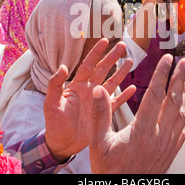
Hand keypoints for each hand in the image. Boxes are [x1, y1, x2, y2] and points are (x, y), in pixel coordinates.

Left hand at [43, 38, 135, 162]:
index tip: (105, 41)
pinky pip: (116, 103)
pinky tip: (134, 88)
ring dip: (121, 72)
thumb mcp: (51, 103)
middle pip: (103, 70)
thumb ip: (55, 85)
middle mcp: (89, 90)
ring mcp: (97, 102)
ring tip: (130, 61)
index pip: (88, 65)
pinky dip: (125, 96)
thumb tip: (63, 66)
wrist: (62, 143)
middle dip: (112, 57)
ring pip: (112, 83)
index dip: (96, 53)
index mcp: (76, 85)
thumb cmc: (54, 123)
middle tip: (122, 45)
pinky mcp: (104, 114)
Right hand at [89, 54, 184, 173]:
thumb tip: (98, 89)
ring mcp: (168, 144)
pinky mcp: (171, 152)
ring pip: (182, 114)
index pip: (156, 95)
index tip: (167, 59)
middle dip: (180, 78)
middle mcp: (159, 135)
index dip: (162, 74)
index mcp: (142, 130)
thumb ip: (99, 114)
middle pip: (174, 101)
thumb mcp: (98, 143)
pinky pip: (183, 128)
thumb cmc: (109, 169)